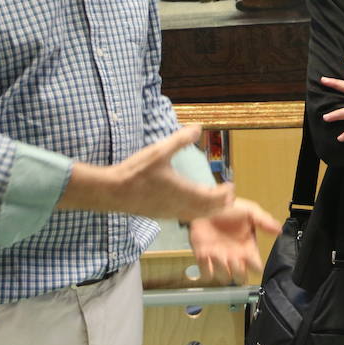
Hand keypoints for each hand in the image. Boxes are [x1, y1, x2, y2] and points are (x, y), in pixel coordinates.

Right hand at [59, 124, 233, 219]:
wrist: (112, 192)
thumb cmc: (136, 172)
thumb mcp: (159, 150)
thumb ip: (180, 139)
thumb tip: (198, 127)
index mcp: (183, 192)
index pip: (213, 198)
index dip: (225, 193)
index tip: (231, 185)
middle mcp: (179, 206)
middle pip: (208, 210)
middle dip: (221, 204)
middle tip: (229, 194)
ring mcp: (170, 213)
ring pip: (196, 216)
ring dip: (209, 210)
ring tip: (215, 201)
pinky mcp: (161, 215)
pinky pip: (185, 217)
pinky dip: (195, 213)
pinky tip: (192, 205)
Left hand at [188, 197, 281, 282]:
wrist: (207, 206)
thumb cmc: (229, 209)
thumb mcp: (250, 211)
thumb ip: (265, 222)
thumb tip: (280, 230)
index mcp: (248, 249)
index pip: (257, 268)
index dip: (255, 267)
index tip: (250, 257)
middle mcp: (235, 258)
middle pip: (241, 279)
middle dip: (237, 271)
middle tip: (232, 257)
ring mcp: (219, 261)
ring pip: (224, 279)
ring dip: (221, 269)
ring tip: (215, 253)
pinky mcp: (204, 260)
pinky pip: (206, 275)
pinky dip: (205, 268)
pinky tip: (205, 254)